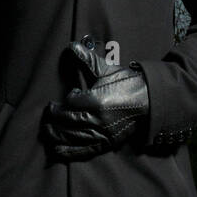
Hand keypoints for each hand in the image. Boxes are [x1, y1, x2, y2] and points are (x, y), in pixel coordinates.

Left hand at [41, 42, 149, 160]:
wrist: (149, 100)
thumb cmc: (127, 83)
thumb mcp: (107, 69)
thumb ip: (87, 59)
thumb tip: (71, 46)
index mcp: (97, 100)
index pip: (71, 103)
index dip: (66, 100)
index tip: (66, 96)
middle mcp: (98, 120)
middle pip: (69, 121)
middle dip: (55, 118)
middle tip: (48, 114)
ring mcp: (102, 134)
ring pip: (73, 137)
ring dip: (56, 134)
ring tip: (47, 130)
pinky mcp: (106, 143)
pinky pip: (84, 150)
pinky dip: (69, 151)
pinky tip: (57, 149)